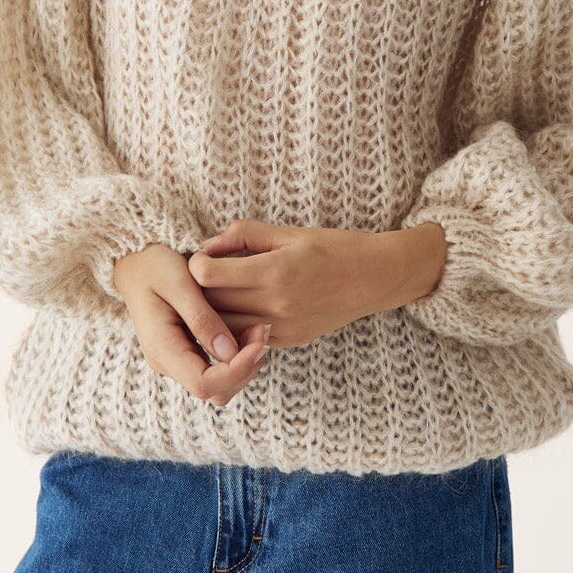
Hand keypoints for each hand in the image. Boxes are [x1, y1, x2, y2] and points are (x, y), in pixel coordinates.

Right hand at [113, 243, 270, 407]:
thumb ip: (201, 319)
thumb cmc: (154, 267)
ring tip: (259, 328)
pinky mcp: (187, 352)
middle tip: (263, 331)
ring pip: (219, 385)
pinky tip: (248, 329)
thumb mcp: (178, 283)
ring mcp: (177, 360)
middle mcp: (168, 362)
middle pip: (216, 391)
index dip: (237, 370)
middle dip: (245, 368)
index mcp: (162, 348)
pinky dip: (237, 356)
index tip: (259, 343)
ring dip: (245, 364)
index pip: (204, 383)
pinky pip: (216, 368)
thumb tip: (228, 353)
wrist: (136, 263)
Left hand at [186, 220, 438, 347]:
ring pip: (224, 328)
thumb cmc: (335, 248)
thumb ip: (245, 235)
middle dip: (199, 289)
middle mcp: (276, 304)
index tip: (202, 256)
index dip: (196, 263)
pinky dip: (235, 326)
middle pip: (212, 304)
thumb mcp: (290, 232)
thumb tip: (207, 245)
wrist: (376, 279)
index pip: (209, 275)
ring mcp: (282, 328)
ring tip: (215, 293)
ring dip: (213, 312)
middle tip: (199, 275)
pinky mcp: (289, 341)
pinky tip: (238, 309)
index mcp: (275, 271)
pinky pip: (247, 338)